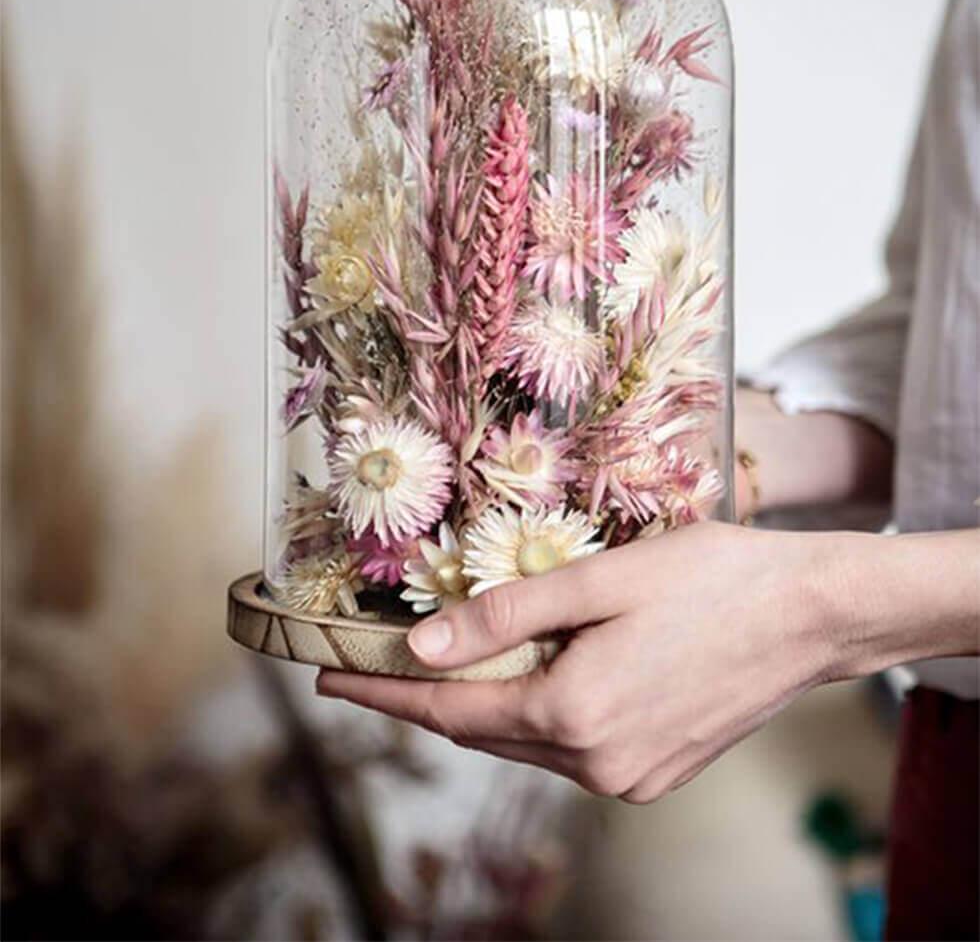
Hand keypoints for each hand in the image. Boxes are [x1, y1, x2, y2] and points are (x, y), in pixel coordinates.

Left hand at [316, 521, 844, 802]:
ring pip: (526, 744)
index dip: (384, 692)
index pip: (450, 708)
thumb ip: (506, 615)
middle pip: (483, 732)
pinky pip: (571, 751)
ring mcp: (631, 777)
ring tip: (440, 669)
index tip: (331, 677)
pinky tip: (529, 682)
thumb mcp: (600, 580)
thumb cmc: (713, 579)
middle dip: (423, 700)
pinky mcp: (657, 772)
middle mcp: (597, 763)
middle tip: (371, 668)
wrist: (811, 615)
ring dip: (482, 708)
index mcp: (573, 713)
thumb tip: (423, 647)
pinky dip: (536, 719)